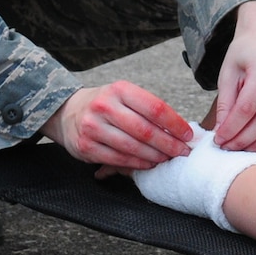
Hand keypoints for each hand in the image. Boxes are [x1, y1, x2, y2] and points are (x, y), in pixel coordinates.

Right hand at [42, 80, 192, 170]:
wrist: (67, 112)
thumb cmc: (105, 104)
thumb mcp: (124, 96)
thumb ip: (148, 110)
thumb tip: (179, 129)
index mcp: (120, 90)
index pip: (155, 108)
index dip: (175, 124)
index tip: (188, 134)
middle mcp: (105, 106)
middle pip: (145, 130)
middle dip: (169, 144)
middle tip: (183, 152)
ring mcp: (93, 127)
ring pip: (133, 147)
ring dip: (155, 156)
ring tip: (168, 159)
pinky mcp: (86, 147)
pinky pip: (118, 159)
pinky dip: (137, 164)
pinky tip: (149, 164)